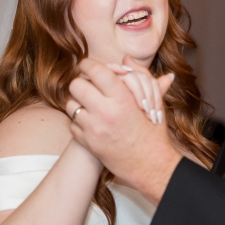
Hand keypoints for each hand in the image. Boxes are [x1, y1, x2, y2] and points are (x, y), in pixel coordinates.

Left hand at [65, 57, 182, 202]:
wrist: (151, 167)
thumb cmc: (154, 134)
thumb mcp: (153, 103)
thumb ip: (141, 78)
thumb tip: (128, 58)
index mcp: (122, 99)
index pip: (94, 70)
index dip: (88, 65)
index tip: (89, 67)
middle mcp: (105, 112)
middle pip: (77, 85)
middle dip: (82, 85)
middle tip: (89, 88)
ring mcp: (94, 128)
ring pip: (71, 104)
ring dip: (79, 104)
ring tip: (91, 108)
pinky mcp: (87, 142)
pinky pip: (73, 124)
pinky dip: (80, 123)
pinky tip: (93, 125)